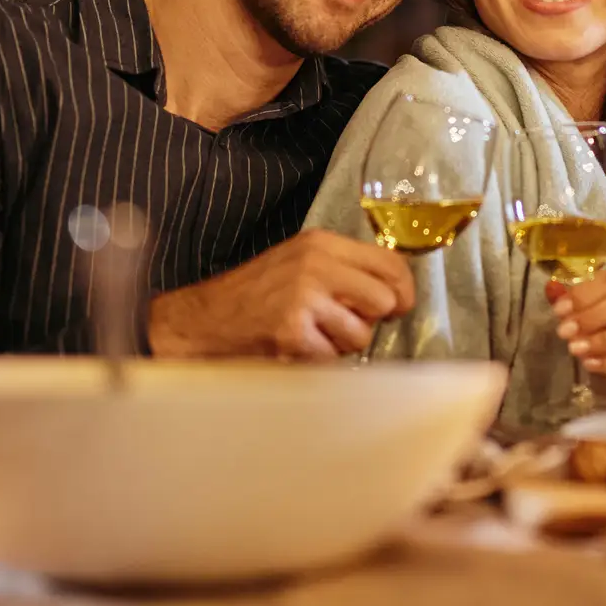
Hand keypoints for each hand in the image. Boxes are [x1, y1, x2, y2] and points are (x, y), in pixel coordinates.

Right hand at [147, 229, 413, 359]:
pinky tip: (295, 349)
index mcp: (321, 244)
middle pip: (384, 299)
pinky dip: (319, 361)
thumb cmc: (253, 295)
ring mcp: (304, 299)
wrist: (201, 321)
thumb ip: (342, 269)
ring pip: (361, 334)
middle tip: (345, 324)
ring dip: (342, 345)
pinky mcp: (293, 333)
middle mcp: (316, 265)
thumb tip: (395, 292)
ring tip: (312, 336)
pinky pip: (333, 358)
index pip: (389, 262)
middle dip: (371, 320)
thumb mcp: (298, 262)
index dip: (403, 289)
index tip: (399, 306)